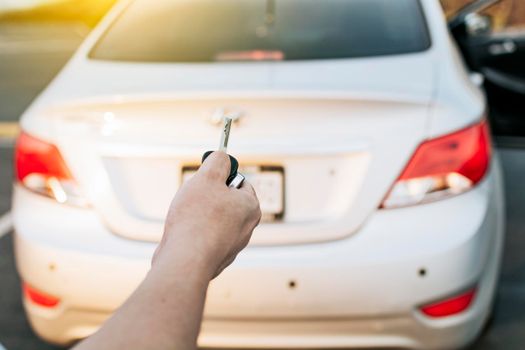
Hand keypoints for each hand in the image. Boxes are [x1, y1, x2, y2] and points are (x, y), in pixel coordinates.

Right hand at [152, 151, 260, 279]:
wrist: (184, 260)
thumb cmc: (197, 218)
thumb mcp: (207, 176)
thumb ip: (217, 161)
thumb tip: (222, 157)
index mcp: (251, 207)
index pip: (240, 182)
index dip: (221, 177)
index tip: (207, 179)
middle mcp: (246, 229)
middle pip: (226, 202)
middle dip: (208, 198)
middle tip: (194, 199)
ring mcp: (232, 247)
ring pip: (214, 221)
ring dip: (199, 216)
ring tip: (187, 218)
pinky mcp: (216, 259)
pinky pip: (205, 239)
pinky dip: (194, 235)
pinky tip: (184, 235)